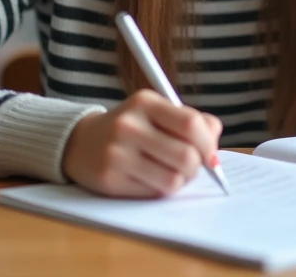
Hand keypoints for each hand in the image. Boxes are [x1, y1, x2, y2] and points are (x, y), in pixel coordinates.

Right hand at [61, 89, 222, 197]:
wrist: (81, 142)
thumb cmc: (133, 128)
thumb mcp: (158, 113)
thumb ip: (193, 123)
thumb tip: (214, 152)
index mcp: (145, 102)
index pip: (190, 124)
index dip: (208, 144)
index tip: (211, 156)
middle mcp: (129, 125)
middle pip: (186, 156)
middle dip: (197, 167)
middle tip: (191, 167)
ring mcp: (117, 153)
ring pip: (173, 180)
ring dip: (179, 181)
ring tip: (169, 172)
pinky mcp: (109, 179)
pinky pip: (154, 193)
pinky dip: (160, 189)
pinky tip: (149, 178)